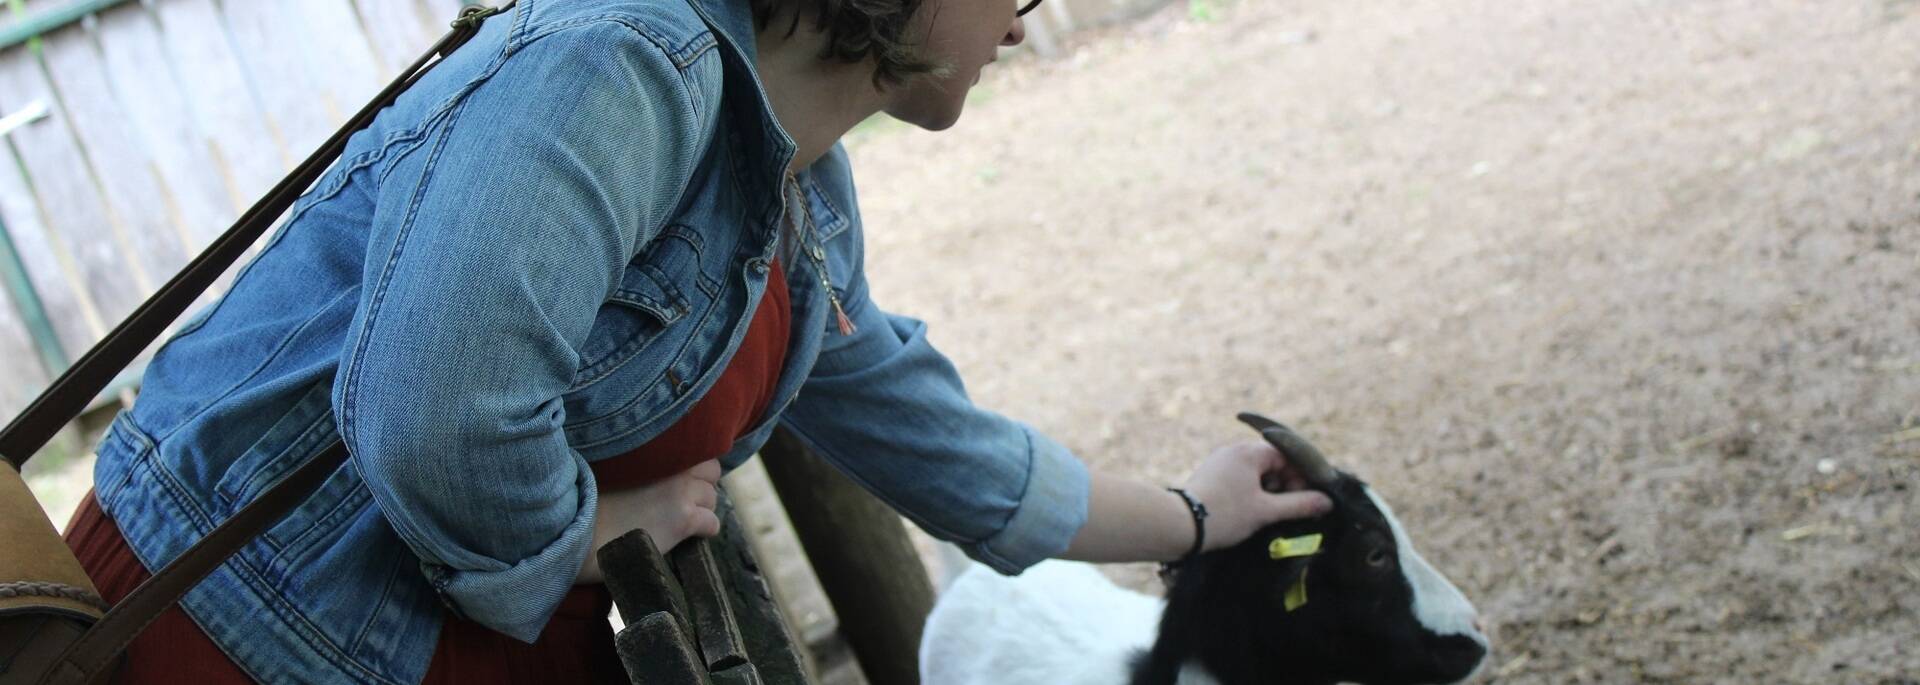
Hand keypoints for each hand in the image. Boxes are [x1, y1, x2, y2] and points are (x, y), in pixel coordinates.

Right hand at [575, 459, 723, 583]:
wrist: (583, 531)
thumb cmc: (589, 503)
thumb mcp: (616, 469)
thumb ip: (641, 465)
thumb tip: (654, 473)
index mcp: (657, 451)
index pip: (696, 450)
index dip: (692, 467)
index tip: (684, 479)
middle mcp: (673, 467)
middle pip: (711, 471)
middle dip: (703, 485)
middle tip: (687, 500)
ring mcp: (681, 493)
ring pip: (712, 498)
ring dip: (702, 508)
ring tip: (682, 520)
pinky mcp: (684, 519)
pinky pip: (712, 524)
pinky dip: (705, 530)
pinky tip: (689, 536)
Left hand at [1180, 442, 1331, 552]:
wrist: (1179, 525)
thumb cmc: (1224, 515)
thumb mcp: (1266, 512)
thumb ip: (1299, 505)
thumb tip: (1327, 502)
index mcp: (1248, 451)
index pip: (1287, 456)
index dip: (1300, 478)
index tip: (1306, 500)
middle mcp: (1233, 450)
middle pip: (1272, 463)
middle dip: (1284, 485)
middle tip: (1286, 510)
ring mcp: (1220, 462)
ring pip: (1256, 472)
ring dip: (1268, 491)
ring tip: (1267, 514)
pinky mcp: (1211, 475)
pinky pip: (1240, 479)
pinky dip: (1251, 493)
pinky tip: (1250, 513)